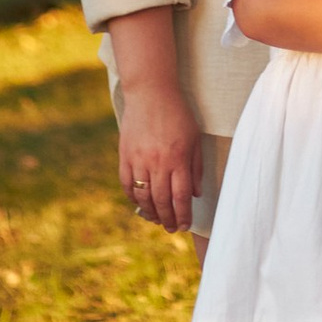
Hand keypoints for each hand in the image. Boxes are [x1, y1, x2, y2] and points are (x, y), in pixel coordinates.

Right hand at [117, 75, 200, 234]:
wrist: (150, 92)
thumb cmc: (177, 114)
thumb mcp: (194, 138)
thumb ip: (196, 167)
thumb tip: (196, 194)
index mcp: (178, 159)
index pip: (181, 197)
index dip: (183, 215)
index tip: (184, 226)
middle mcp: (158, 162)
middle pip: (162, 201)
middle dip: (167, 219)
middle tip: (170, 229)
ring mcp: (139, 160)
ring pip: (143, 196)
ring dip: (150, 212)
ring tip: (156, 220)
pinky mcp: (125, 155)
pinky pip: (127, 184)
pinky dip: (133, 197)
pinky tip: (139, 203)